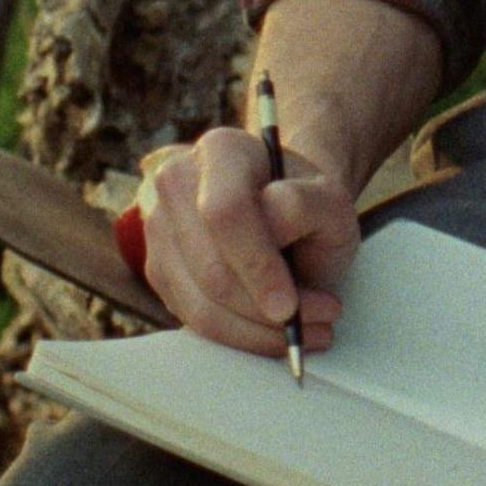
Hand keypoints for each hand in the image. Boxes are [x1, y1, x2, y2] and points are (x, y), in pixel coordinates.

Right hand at [131, 125, 355, 357]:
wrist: (282, 210)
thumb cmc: (306, 205)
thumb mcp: (328, 198)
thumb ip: (304, 205)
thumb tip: (272, 225)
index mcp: (220, 150)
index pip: (226, 213)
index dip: (257, 265)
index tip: (290, 305)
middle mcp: (176, 181)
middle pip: (210, 267)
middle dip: (264, 310)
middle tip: (318, 321)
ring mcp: (158, 227)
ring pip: (199, 303)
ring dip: (256, 331)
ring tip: (305, 330)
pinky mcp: (157, 269)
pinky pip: (193, 320)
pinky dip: (238, 335)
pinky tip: (273, 331)